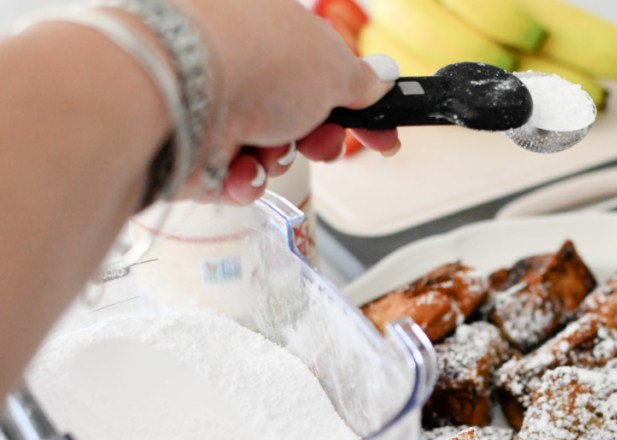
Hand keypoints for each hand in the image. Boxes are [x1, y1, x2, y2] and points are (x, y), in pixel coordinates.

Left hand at [181, 0, 399, 202]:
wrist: (176, 92)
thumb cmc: (253, 61)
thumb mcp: (333, 66)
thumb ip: (361, 81)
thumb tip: (383, 77)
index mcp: (269, 27)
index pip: (322, 70)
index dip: (358, 106)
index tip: (381, 134)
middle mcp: (236, 62)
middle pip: (295, 116)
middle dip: (315, 138)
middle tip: (320, 142)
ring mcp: (208, 104)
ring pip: (265, 151)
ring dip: (276, 159)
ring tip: (265, 148)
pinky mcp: (186, 146)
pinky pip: (230, 176)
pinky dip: (240, 179)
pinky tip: (234, 169)